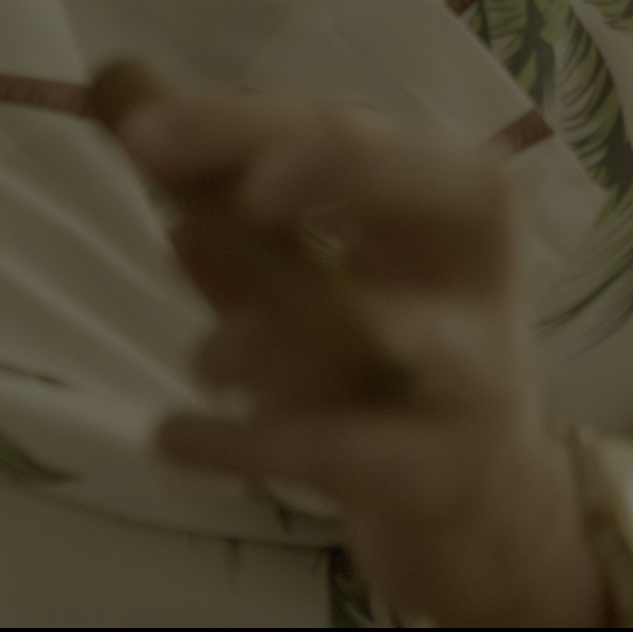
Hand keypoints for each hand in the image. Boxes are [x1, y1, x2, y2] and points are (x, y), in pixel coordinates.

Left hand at [124, 92, 605, 625]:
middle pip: (409, 176)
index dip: (249, 122)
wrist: (488, 509)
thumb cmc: (399, 373)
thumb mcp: (335, 295)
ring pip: (367, 324)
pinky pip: (325, 446)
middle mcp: (478, 272)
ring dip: (254, 336)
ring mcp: (469, 375)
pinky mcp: (434, 473)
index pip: (357, 129)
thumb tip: (171, 213)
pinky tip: (172, 438)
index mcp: (453, 207)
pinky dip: (233, 441)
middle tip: (177, 182)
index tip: (144, 130)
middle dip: (302, 161)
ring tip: (206, 362)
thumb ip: (256, 251)